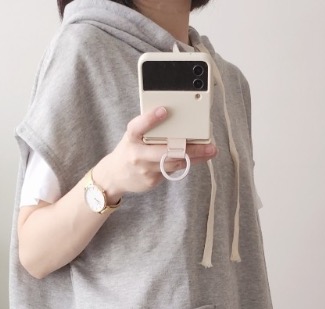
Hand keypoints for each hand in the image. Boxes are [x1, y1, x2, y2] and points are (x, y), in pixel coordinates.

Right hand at [93, 106, 217, 199]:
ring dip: (194, 158)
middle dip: (189, 148)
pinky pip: (171, 171)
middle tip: (208, 145)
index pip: (138, 126)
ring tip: (210, 151)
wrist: (114, 176)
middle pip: (165, 151)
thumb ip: (148, 128)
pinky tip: (197, 158)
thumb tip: (172, 116)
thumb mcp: (133, 135)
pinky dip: (184, 164)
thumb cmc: (129, 150)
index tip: (164, 110)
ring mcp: (144, 169)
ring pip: (173, 163)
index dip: (150, 119)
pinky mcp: (151, 181)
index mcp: (131, 138)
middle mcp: (137, 154)